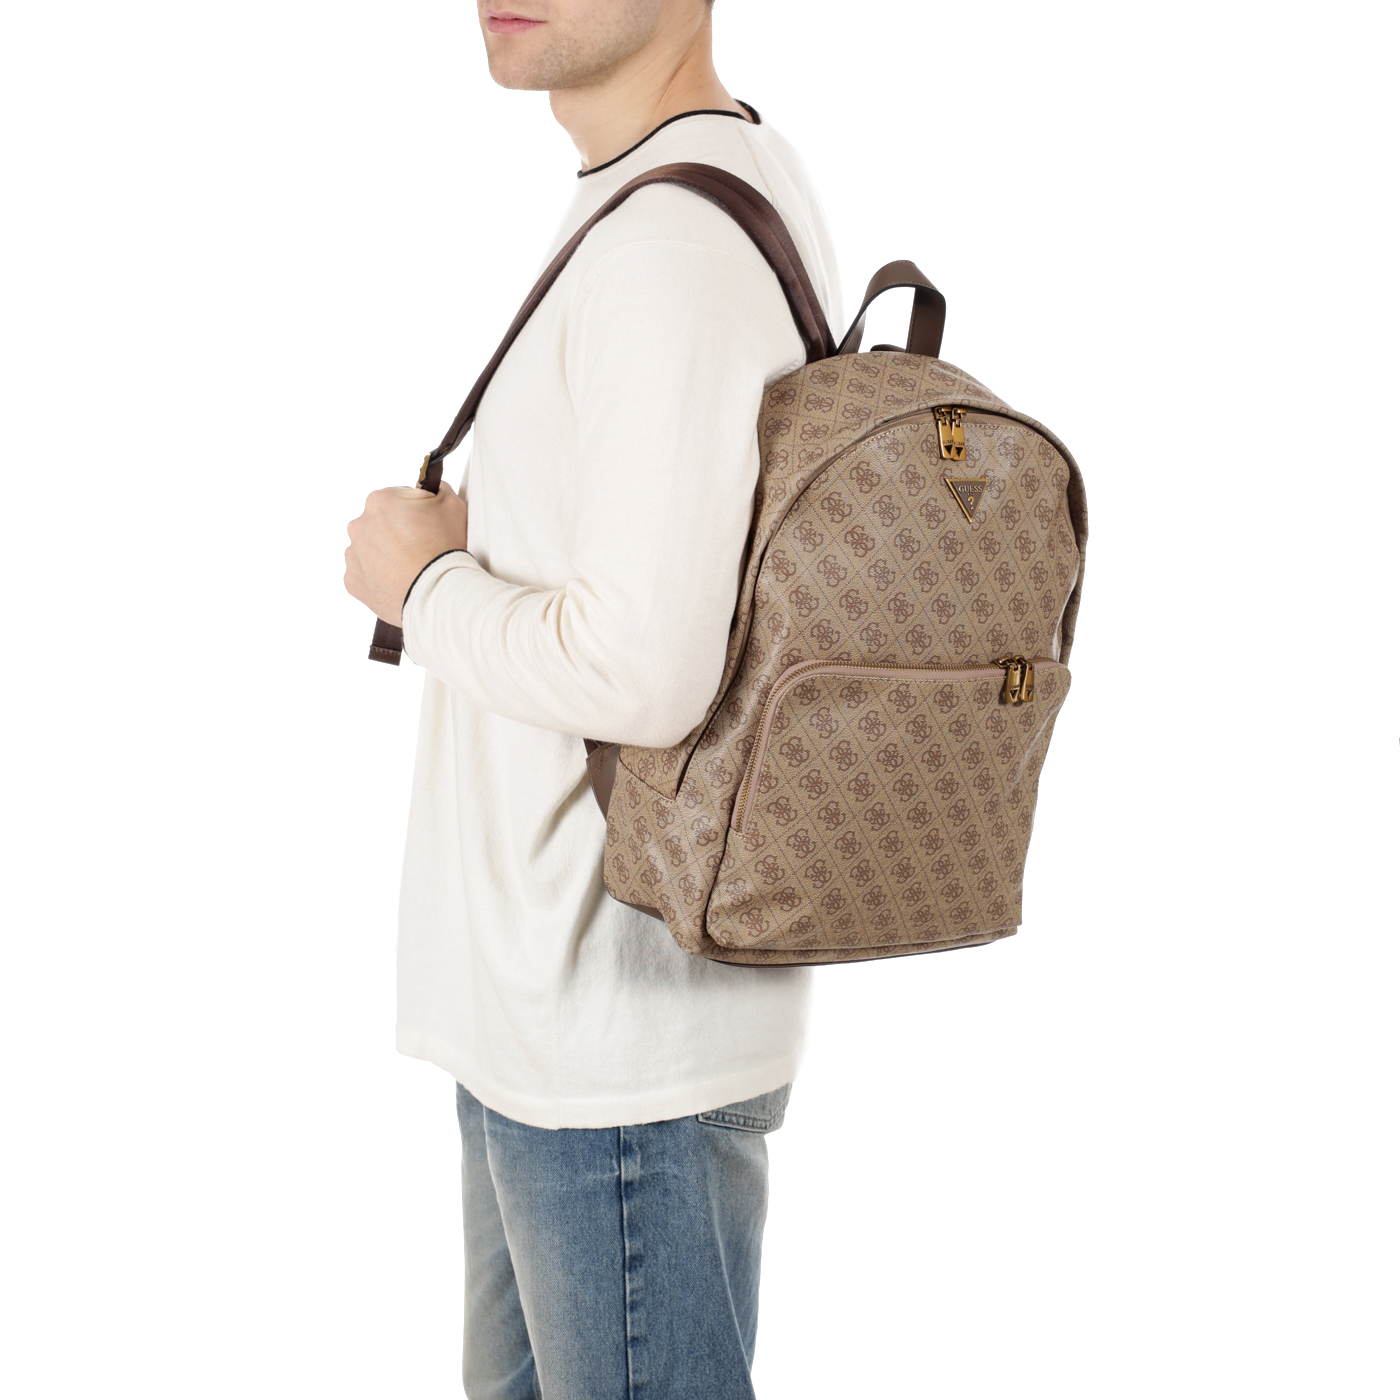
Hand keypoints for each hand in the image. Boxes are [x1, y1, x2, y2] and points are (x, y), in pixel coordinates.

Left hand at [344, 482, 468, 626]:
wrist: (438, 594)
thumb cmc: (444, 550)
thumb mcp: (452, 504)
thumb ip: (438, 488)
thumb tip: (432, 487)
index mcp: (380, 501)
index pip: (397, 499)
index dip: (416, 512)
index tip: (426, 526)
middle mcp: (359, 525)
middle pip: (380, 524)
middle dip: (397, 533)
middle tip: (421, 548)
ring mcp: (353, 555)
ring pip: (370, 549)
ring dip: (387, 554)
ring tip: (411, 567)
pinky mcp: (353, 581)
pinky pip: (365, 574)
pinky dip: (379, 577)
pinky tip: (400, 580)